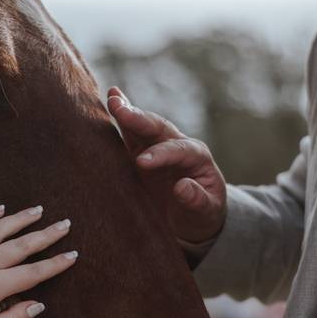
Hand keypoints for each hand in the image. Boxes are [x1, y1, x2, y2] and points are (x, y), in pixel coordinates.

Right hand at [107, 87, 226, 242]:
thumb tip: (182, 187)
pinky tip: (111, 99)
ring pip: (143, 126)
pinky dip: (121, 118)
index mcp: (198, 158)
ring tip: (113, 98)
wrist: (193, 219)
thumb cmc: (202, 216)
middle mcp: (178, 146)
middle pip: (159, 129)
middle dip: (140, 119)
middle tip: (120, 110)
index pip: (179, 150)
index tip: (142, 163)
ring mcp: (158, 147)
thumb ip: (197, 200)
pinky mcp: (142, 153)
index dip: (161, 154)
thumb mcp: (205, 213)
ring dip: (128, 112)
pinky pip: (131, 134)